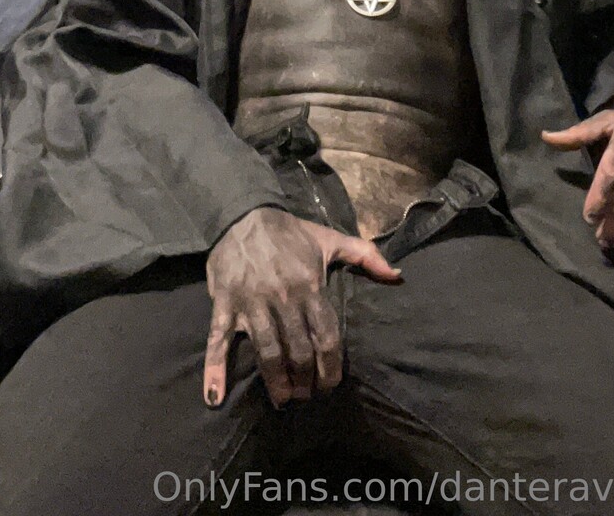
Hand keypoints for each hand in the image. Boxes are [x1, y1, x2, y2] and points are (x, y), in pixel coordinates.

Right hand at [204, 207, 399, 408]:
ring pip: (267, 351)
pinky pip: (219, 340)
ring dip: (276, 381)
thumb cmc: (289, 232)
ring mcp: (252, 302)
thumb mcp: (329, 239)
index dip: (330, 366)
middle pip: (297, 350)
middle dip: (304, 380)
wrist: (243, 213)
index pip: (326, 335)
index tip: (330, 385)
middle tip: (306, 396)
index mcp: (310, 285)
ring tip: (283, 400)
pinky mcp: (225, 304)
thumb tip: (398, 275)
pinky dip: (215, 369)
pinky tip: (215, 397)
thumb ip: (365, 255)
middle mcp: (283, 298)